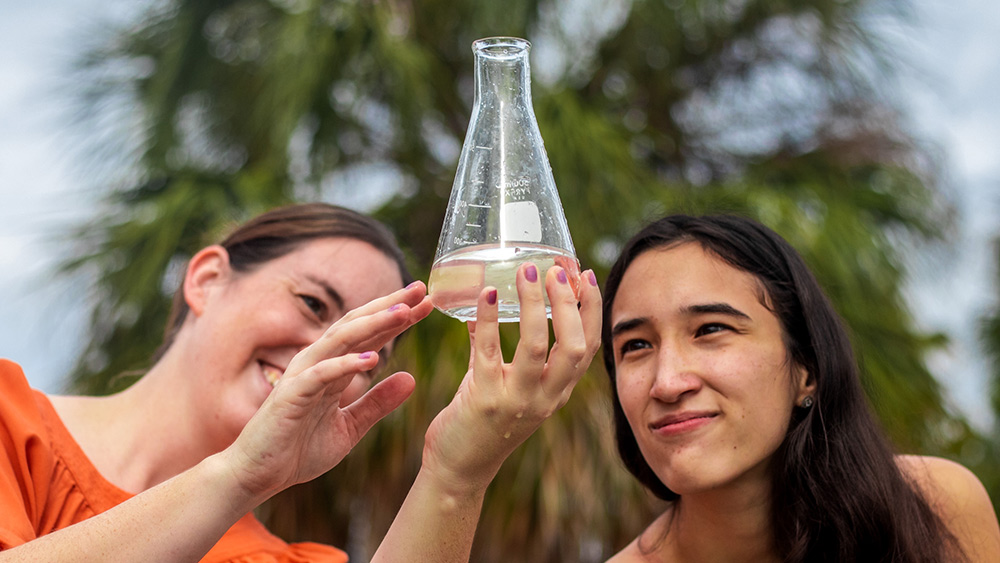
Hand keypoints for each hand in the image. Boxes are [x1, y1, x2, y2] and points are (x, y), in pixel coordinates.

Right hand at [221, 282, 433, 502]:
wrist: (258, 475)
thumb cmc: (299, 449)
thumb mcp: (350, 427)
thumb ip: (377, 403)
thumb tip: (411, 378)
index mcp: (334, 367)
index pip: (370, 334)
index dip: (398, 317)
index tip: (428, 302)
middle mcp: (319, 363)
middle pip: (358, 325)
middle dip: (390, 306)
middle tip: (421, 290)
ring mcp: (304, 375)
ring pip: (342, 340)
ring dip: (373, 324)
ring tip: (403, 312)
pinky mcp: (291, 395)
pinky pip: (322, 374)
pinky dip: (346, 364)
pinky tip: (372, 359)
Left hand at [421, 263, 601, 493]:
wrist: (459, 468)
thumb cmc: (480, 421)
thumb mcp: (503, 382)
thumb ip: (496, 345)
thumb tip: (487, 299)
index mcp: (558, 390)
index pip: (589, 346)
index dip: (591, 309)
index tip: (586, 274)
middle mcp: (545, 398)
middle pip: (573, 346)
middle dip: (569, 303)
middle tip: (555, 268)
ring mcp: (517, 401)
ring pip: (537, 347)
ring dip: (533, 305)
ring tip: (526, 271)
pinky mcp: (484, 401)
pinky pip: (488, 352)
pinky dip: (488, 319)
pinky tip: (485, 294)